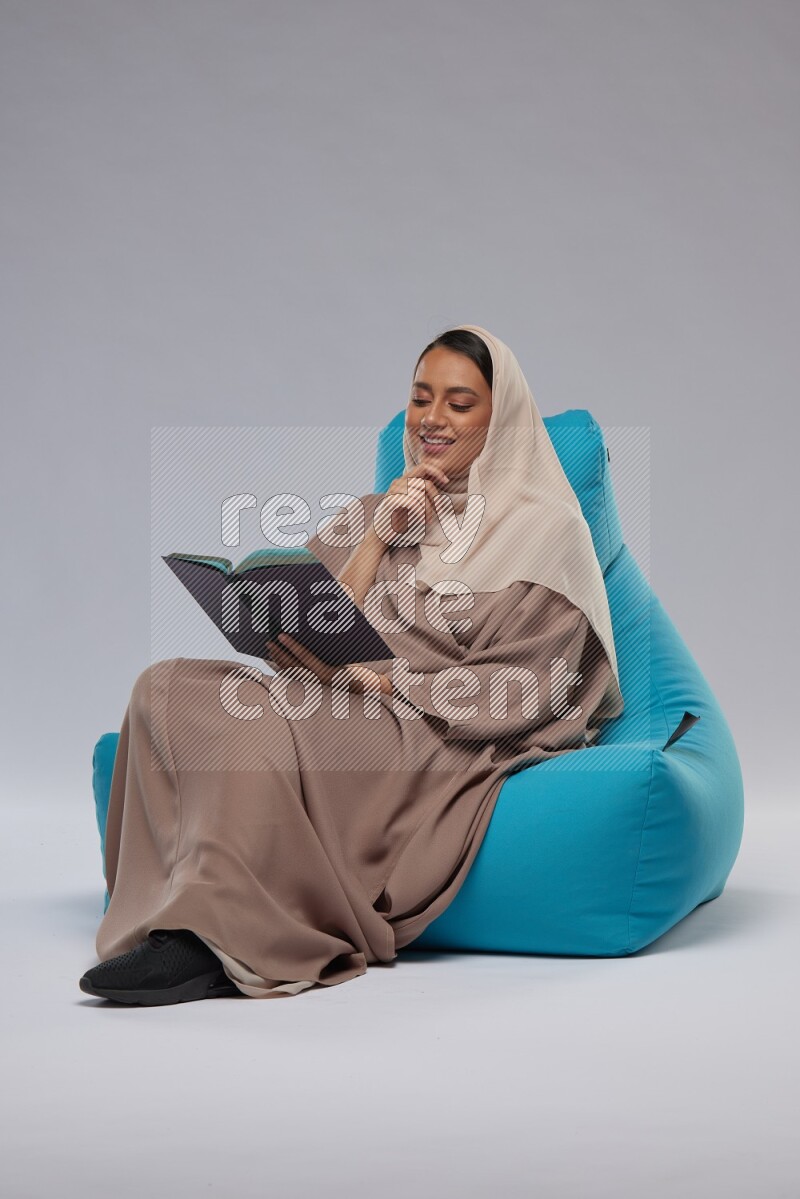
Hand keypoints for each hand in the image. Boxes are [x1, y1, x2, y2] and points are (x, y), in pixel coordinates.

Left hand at [264, 633, 389, 693]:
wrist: (363, 692)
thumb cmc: (361, 673)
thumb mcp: (357, 662)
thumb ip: (343, 646)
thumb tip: (330, 629)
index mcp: (328, 674)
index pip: (306, 658)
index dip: (292, 646)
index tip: (280, 635)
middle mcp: (317, 683)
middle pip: (292, 666)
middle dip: (279, 653)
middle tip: (268, 641)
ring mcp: (311, 688)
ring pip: (289, 673)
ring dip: (278, 660)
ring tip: (269, 647)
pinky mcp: (308, 689)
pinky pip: (291, 677)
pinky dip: (281, 667)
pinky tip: (275, 658)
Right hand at [382, 462, 448, 537]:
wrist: (383, 531)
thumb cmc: (401, 518)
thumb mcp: (415, 502)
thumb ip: (423, 492)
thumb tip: (442, 485)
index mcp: (405, 479)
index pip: (423, 467)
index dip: (436, 472)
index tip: (446, 481)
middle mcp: (398, 482)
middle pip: (425, 484)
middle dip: (436, 498)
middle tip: (439, 511)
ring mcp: (393, 491)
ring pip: (420, 495)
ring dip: (428, 510)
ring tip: (429, 520)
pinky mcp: (390, 501)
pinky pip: (412, 503)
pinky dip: (420, 513)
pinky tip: (422, 521)